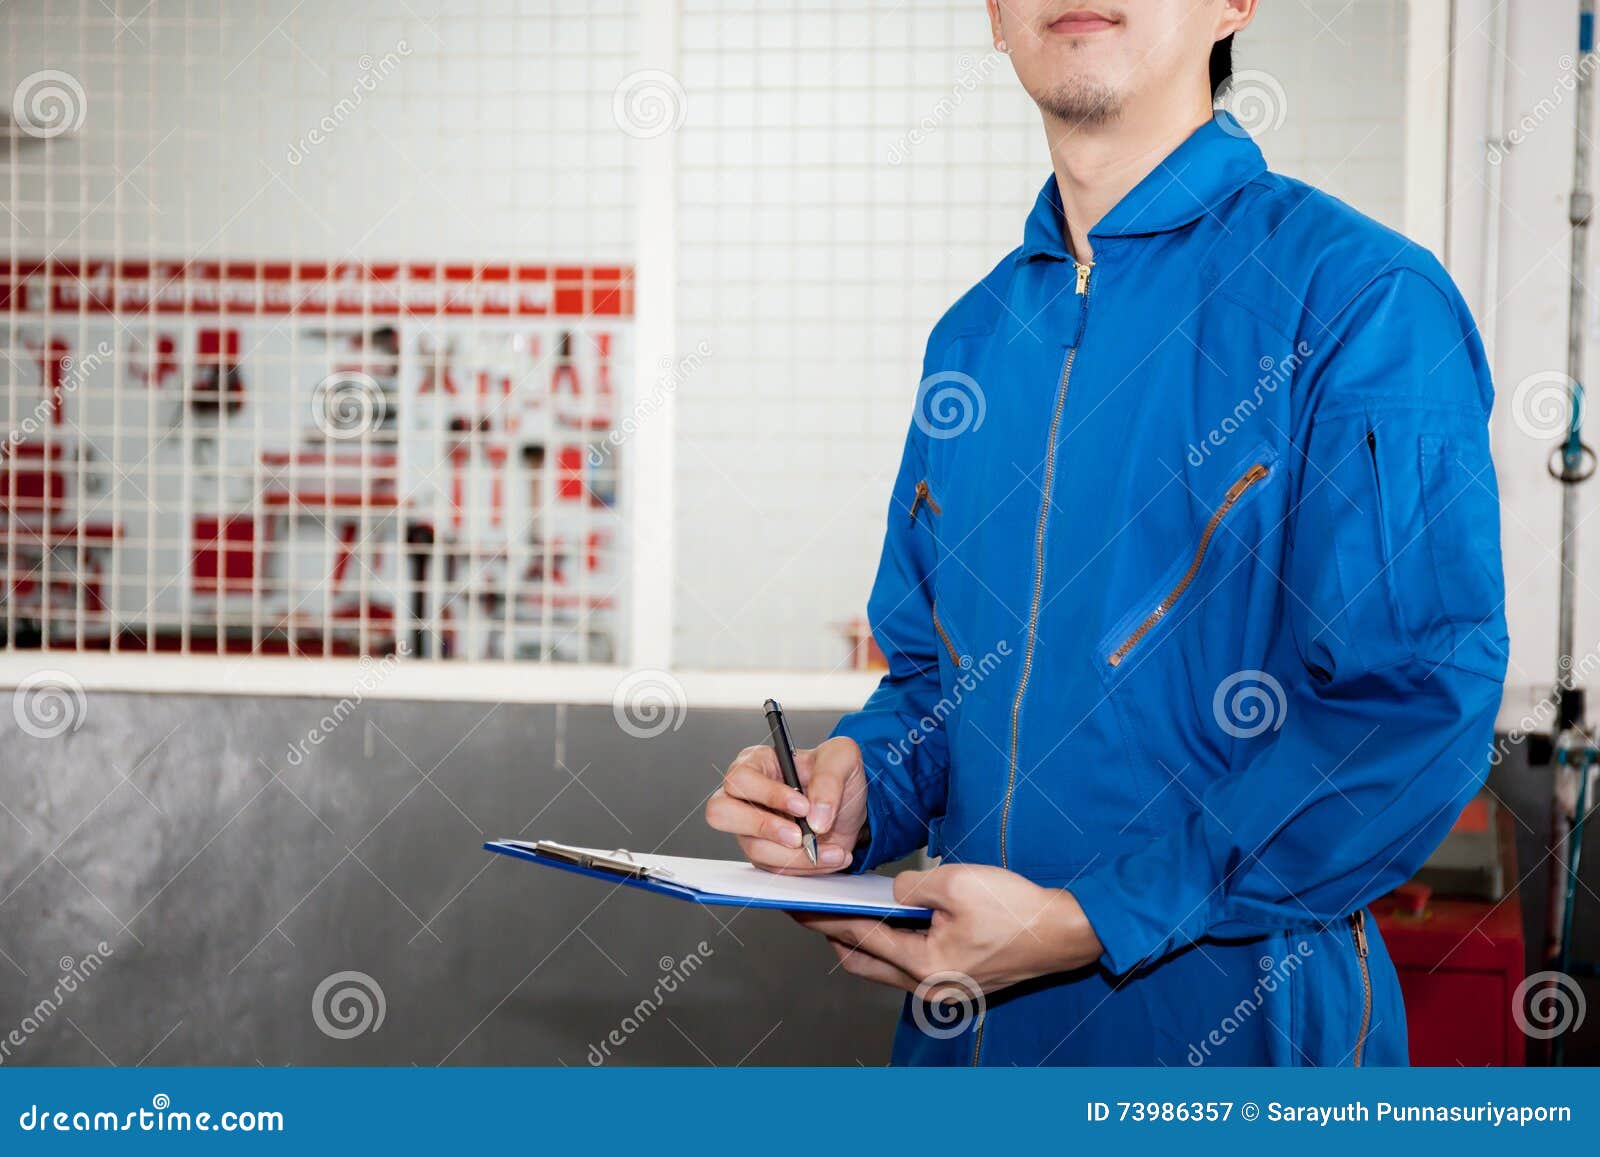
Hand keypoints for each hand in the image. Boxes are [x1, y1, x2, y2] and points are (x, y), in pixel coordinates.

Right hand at [704, 736, 867, 874]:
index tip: (803, 807)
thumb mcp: (842, 758)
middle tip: (799, 835)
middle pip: (722, 813)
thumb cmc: (837, 774)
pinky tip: (830, 856)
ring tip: (831, 850)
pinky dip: (804, 867)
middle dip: (763, 827)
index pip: (741, 779)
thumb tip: (815, 818)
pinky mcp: (765, 853)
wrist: (849, 807)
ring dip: (794, 855)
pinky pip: (773, 868)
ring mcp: (751, 828)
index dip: (768, 794)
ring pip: (753, 848)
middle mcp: (746, 796)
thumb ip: (829, 780)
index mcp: (757, 763)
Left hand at [794, 864, 1102, 996]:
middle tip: (809, 910)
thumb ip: (911, 887)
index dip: (824, 917)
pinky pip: (908, 965)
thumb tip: (892, 893)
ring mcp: (943, 988)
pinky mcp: (956, 980)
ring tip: (839, 911)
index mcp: (924, 965)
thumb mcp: (957, 882)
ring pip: (883, 967)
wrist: (1064, 932)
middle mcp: (928, 986)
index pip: (859, 937)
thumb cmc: (1017, 909)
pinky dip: (888, 945)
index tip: (800, 904)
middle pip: (862, 962)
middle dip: (832, 935)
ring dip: (860, 942)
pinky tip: (884, 921)